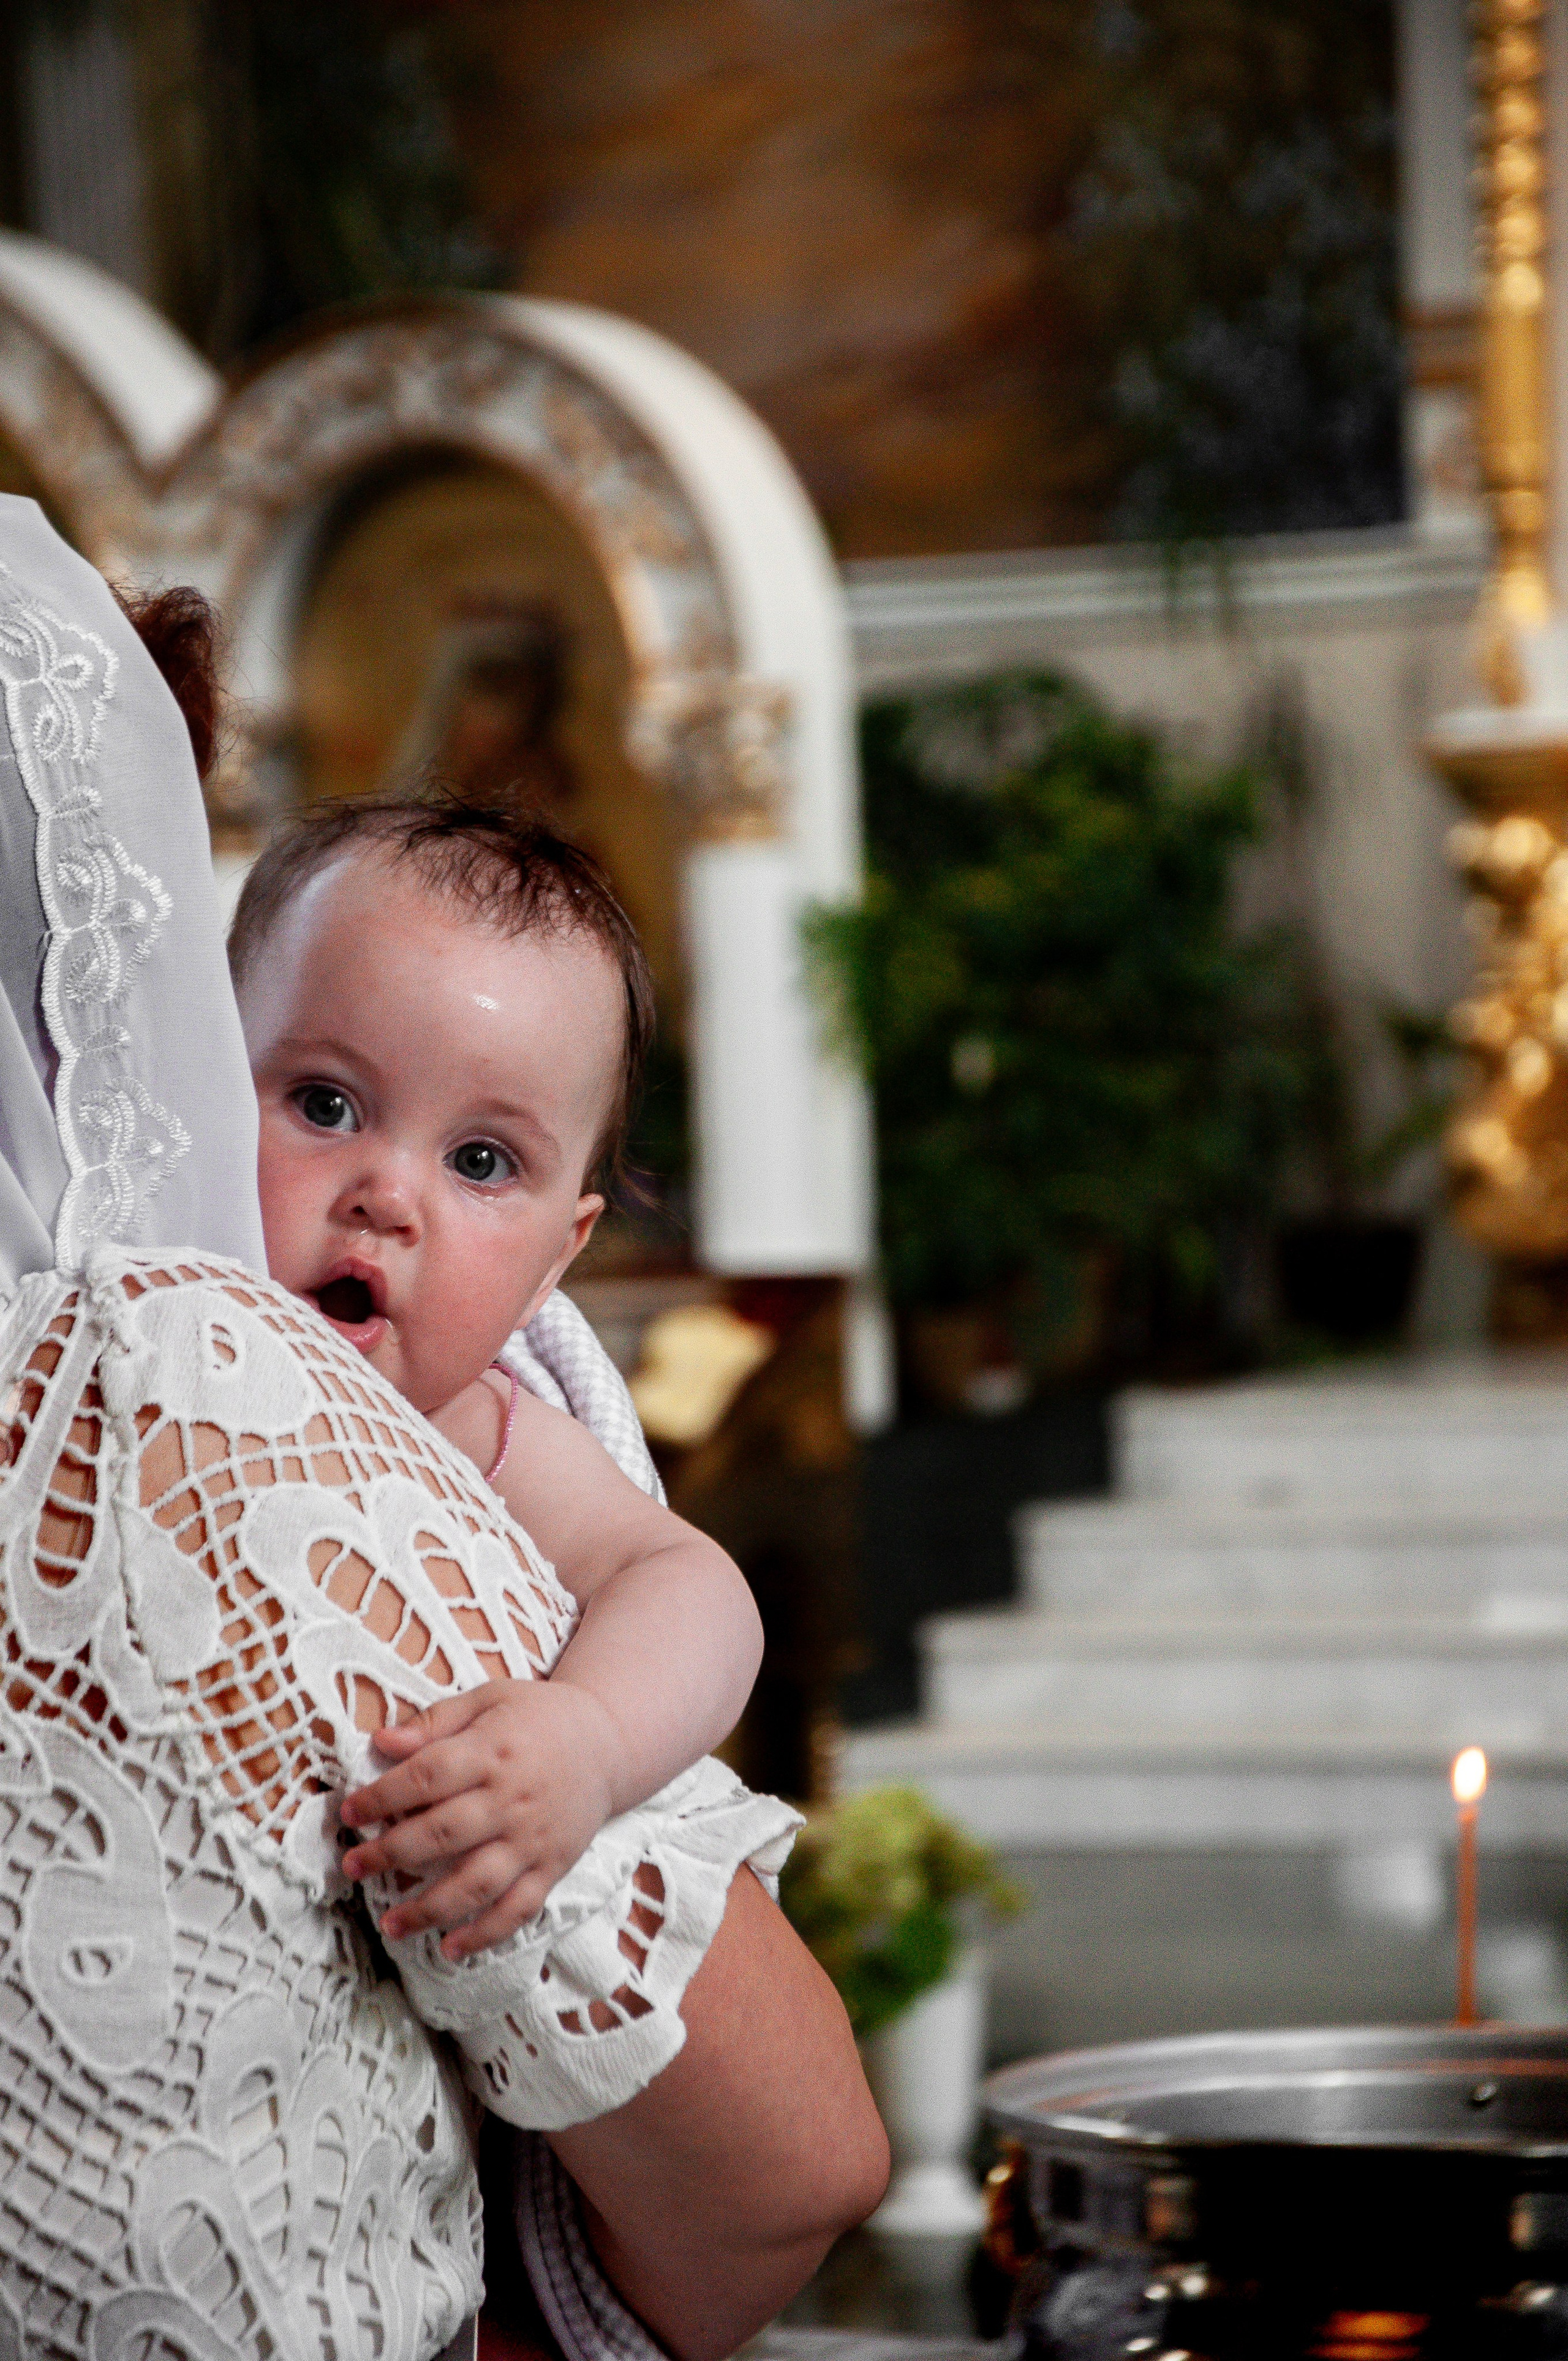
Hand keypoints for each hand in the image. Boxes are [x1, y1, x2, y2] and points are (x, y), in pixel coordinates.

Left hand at [338, 1679, 622, 1959]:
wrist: (610, 1742)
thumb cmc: (539, 1717)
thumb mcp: (489, 1699)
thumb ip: (434, 1722)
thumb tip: (380, 1741)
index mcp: (491, 1751)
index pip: (428, 1776)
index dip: (383, 1796)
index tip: (350, 1812)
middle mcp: (511, 1798)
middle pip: (443, 1833)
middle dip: (391, 1854)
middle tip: (352, 1867)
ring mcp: (533, 1838)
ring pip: (477, 1882)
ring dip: (429, 1908)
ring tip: (389, 1925)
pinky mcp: (552, 1866)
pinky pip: (518, 1908)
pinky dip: (486, 1933)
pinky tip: (450, 1949)